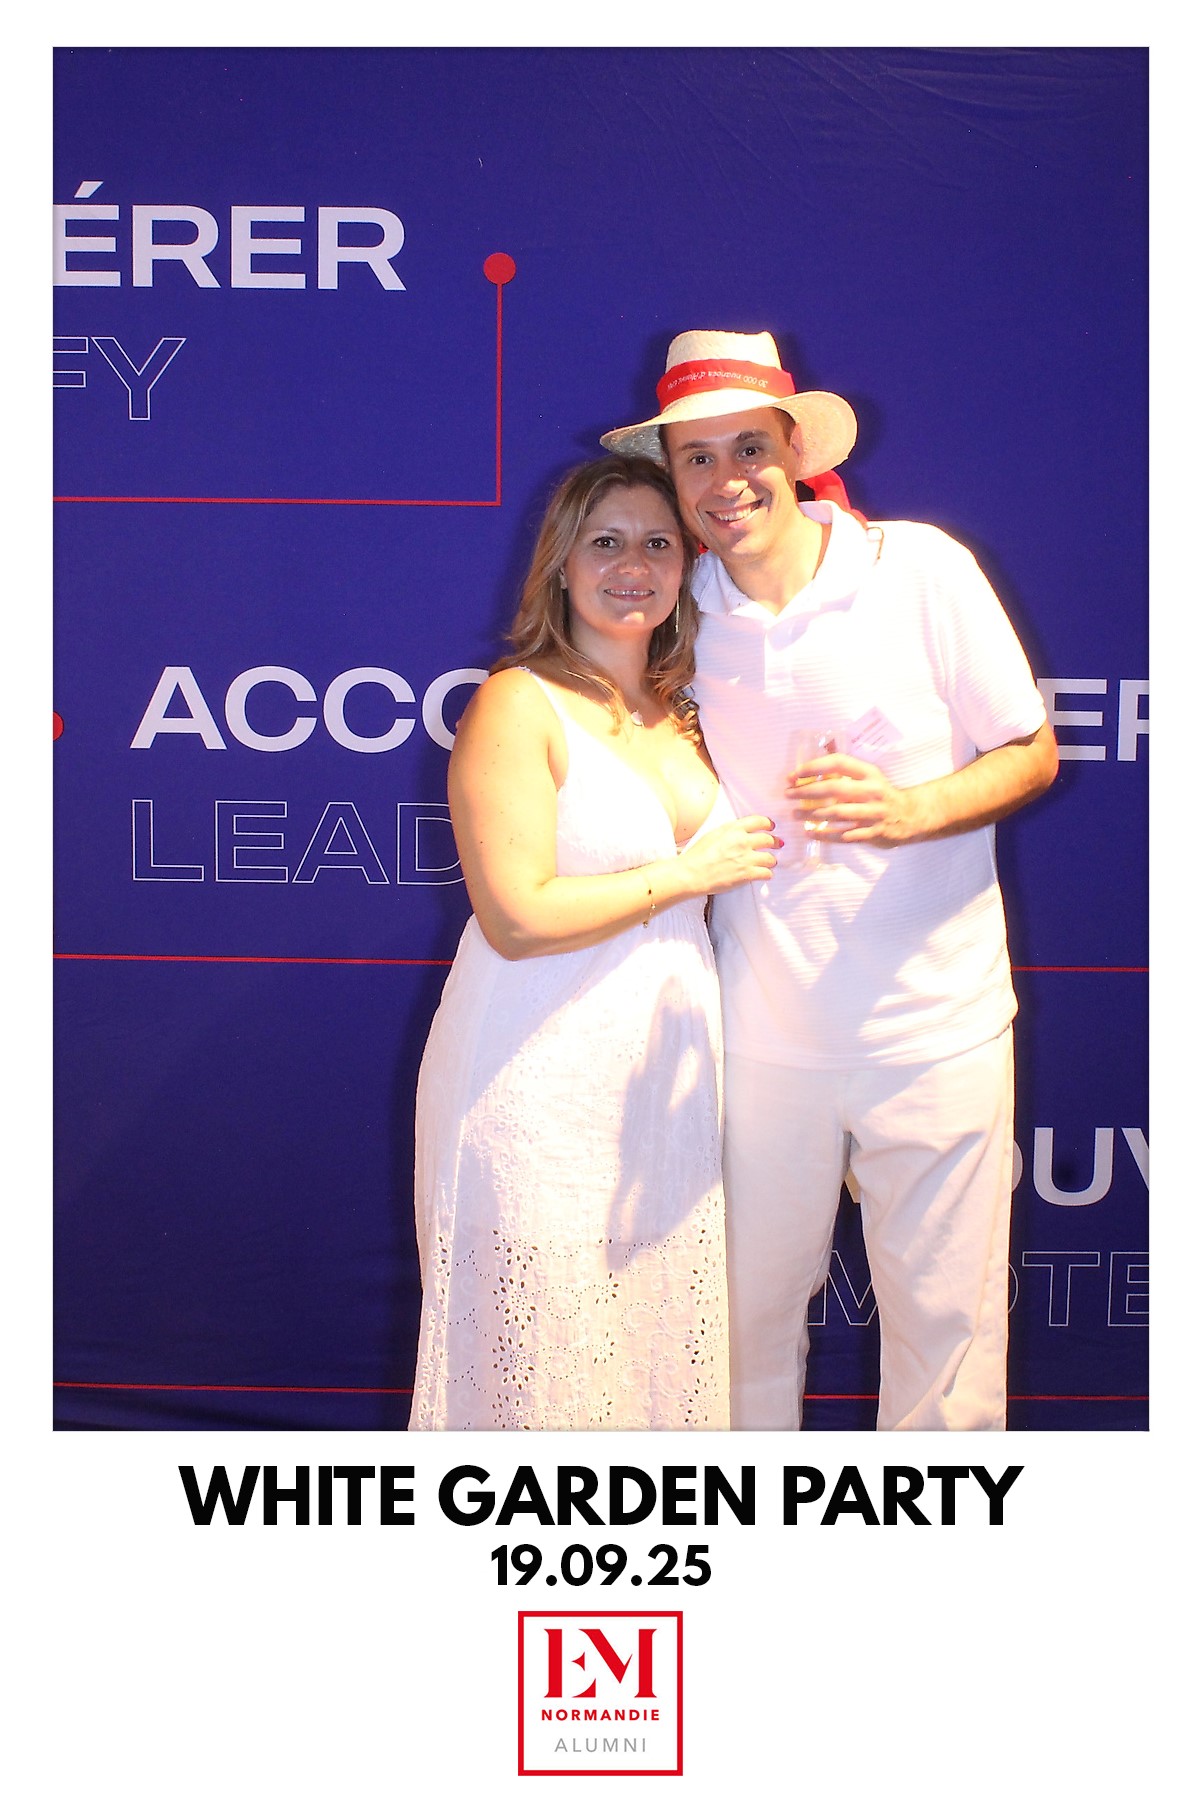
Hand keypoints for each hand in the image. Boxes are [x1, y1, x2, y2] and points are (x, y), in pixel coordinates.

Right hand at [678, 814, 779, 893]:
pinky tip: (764, 874)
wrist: (692, 873)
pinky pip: (766, 873)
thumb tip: (741, 831)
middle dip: (775, 842)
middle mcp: (743, 841)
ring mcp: (746, 858)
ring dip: (772, 860)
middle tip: (778, 844)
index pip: (759, 821)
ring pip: (771, 858)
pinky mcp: (747, 874)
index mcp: (734, 829)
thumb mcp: (713, 834)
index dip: (768, 824)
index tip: (771, 827)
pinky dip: (767, 874)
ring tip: (770, 862)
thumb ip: (730, 831)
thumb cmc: (698, 855)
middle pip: (769, 839)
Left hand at [786, 753, 917, 845]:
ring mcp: (874, 813)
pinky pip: (845, 835)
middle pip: (835, 789)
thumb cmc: (882, 793)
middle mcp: (872, 791)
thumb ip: (847, 767)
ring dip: (813, 814)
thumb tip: (823, 746)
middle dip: (807, 791)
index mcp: (870, 773)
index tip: (794, 774)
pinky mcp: (873, 833)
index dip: (814, 767)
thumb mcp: (870, 775)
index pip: (838, 763)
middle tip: (789, 795)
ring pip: (838, 813)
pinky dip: (825, 835)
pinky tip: (810, 833)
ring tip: (794, 814)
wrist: (911, 815)